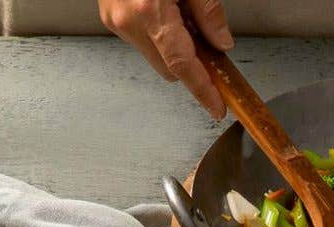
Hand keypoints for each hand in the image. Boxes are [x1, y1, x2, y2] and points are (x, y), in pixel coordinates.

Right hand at [98, 0, 230, 119]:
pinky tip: (170, 13)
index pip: (183, 65)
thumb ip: (209, 13)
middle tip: (212, 46)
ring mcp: (115, 20)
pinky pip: (143, 39)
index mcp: (149, 13)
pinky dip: (161, 35)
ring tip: (186, 17)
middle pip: (168, 68)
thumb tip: (222, 43)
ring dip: (175, 47)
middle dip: (192, 65)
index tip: (217, 107)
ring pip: (155, 55)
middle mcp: (127, 22)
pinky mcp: (111, 15)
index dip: (203, 90)